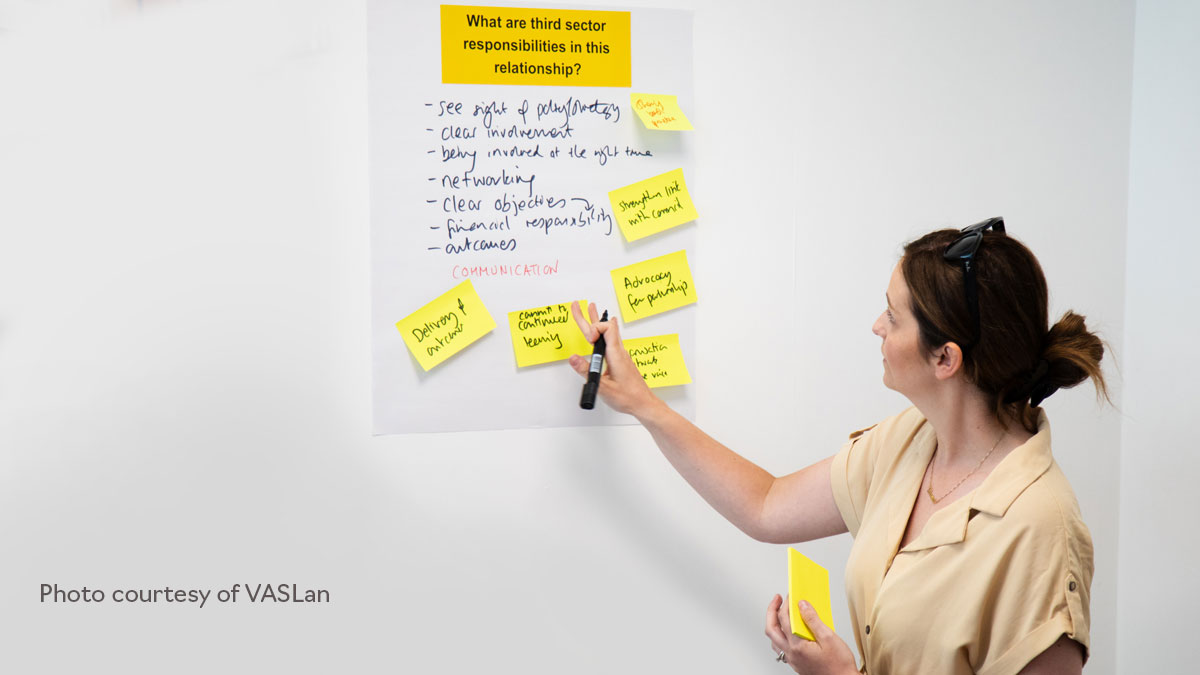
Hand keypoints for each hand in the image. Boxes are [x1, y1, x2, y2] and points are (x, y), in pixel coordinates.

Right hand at [567, 301, 657, 415]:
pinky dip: (603, 332)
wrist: (643, 404)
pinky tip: (603, 329)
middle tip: (577, 305)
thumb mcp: (604, 387)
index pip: (607, 329)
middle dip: (589, 317)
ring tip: (590, 309)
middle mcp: (619, 351)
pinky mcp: (619, 360)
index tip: (588, 341)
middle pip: (604, 328)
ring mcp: (619, 355)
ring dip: (597, 321)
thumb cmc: (628, 397)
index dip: (595, 329)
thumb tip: (573, 358)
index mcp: (616, 355)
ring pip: (608, 333)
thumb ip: (587, 371)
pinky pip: (611, 340)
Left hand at [765, 594, 857, 674]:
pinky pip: (781, 647)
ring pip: (774, 639)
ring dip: (774, 624)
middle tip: (778, 599)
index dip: (787, 604)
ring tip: (781, 612)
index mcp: (797, 646)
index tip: (792, 595)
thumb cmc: (839, 665)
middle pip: (771, 629)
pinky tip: (789, 630)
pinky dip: (781, 634)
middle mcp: (791, 654)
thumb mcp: (829, 637)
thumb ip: (813, 620)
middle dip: (772, 611)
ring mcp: (792, 660)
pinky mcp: (796, 663)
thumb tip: (802, 605)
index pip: (785, 620)